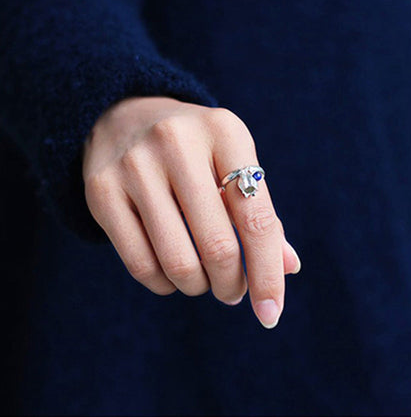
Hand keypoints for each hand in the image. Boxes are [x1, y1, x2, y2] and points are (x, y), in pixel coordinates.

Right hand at [82, 97, 299, 327]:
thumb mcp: (235, 165)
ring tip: (204, 281)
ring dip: (198, 287)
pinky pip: (139, 265)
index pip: (257, 218)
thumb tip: (289, 268)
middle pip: (218, 246)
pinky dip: (164, 285)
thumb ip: (263, 215)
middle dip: (232, 285)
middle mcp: (178, 142)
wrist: (125, 117)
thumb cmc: (198, 153)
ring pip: (177, 262)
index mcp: (225, 131)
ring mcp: (135, 165)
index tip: (271, 313)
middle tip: (233, 292)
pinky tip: (172, 276)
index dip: (268, 273)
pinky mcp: (101, 190)